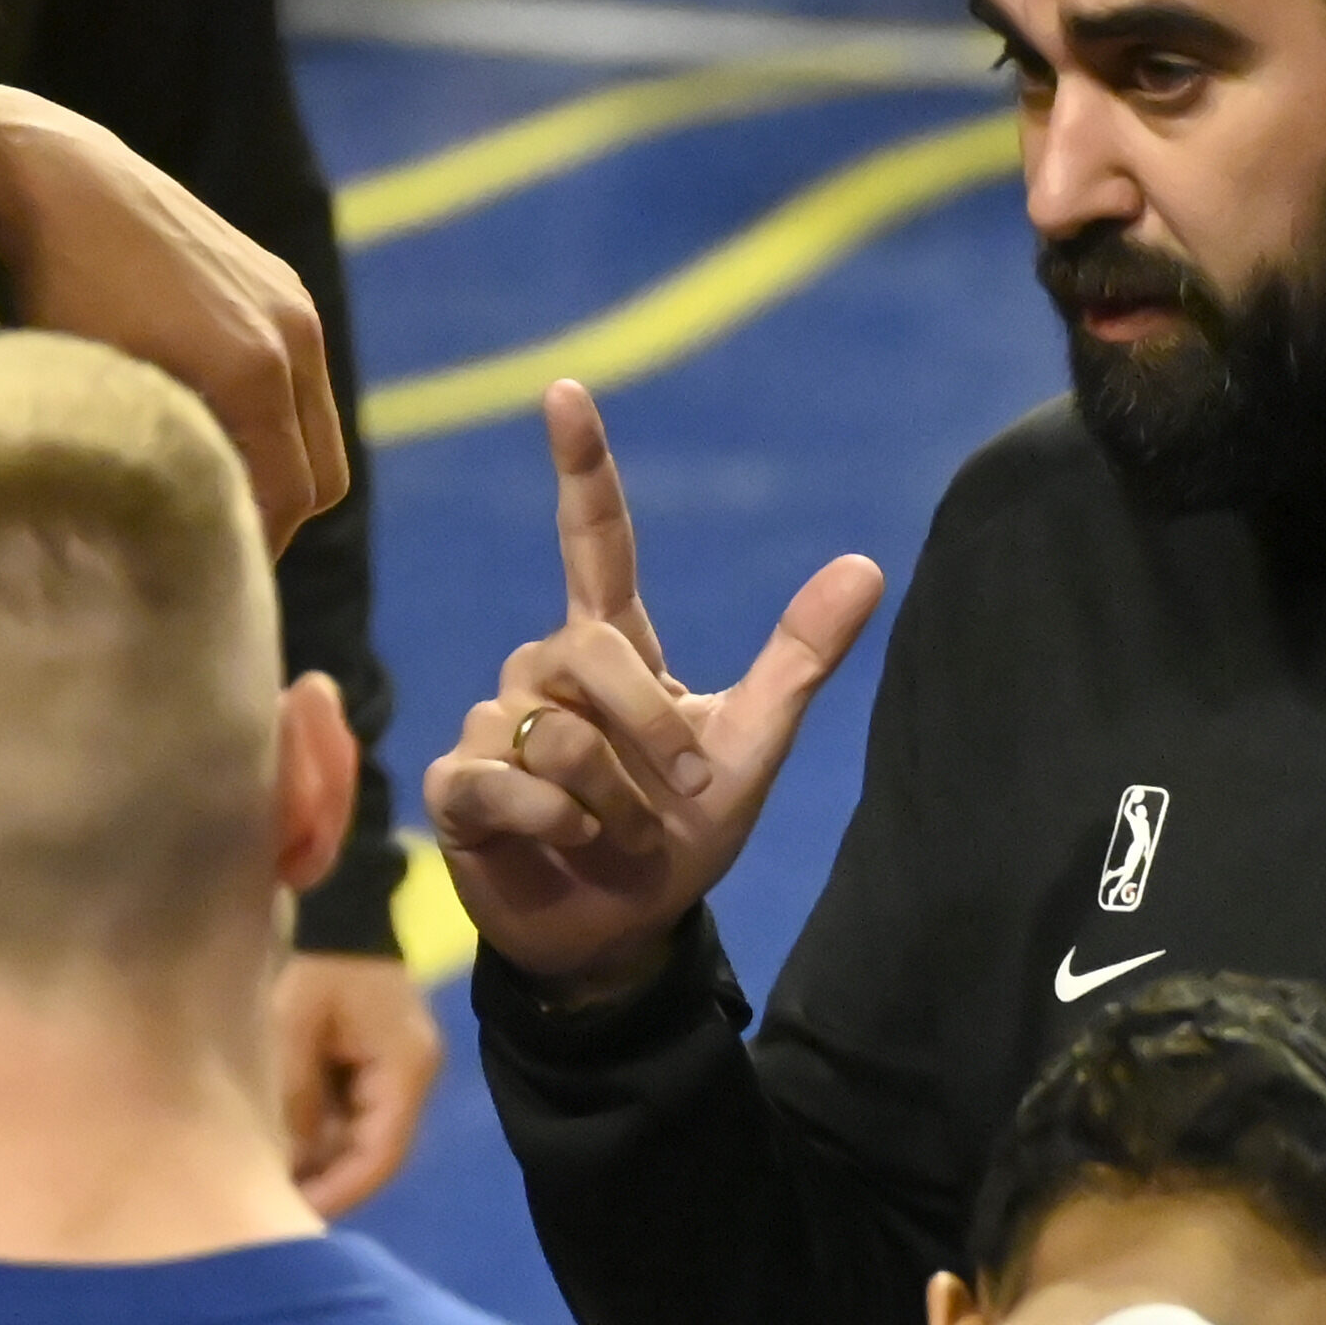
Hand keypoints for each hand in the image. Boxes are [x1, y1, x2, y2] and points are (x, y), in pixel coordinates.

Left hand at [0, 81, 348, 552]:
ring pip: (314, 428)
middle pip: (319, 477)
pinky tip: (204, 413)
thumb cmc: (51, 298)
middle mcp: (291, 338)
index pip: (284, 501)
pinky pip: (298, 375)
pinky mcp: (278, 282)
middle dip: (272, 518)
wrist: (58, 179)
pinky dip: (269, 414)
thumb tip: (168, 552)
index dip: (250, 551)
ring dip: (275, 464)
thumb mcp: (95, 398)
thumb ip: (152, 472)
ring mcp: (291, 305)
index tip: (208, 579)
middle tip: (210, 545)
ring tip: (206, 482)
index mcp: (254, 374)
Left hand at [268, 951, 441, 1219]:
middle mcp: (413, 1077)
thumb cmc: (315, 962)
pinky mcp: (377, 1064)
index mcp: (406, 1069)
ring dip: (321, 1162)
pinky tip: (282, 1148)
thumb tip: (287, 1166)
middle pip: (374, 1154)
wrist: (334, 911)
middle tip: (272, 1210)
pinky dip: (320, 1136)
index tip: (293, 1217)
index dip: (340, 1193)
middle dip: (325, 1183)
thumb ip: (294, 1098)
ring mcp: (398, 1071)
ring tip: (269, 1184)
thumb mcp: (294, 1027)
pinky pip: (352, 1116)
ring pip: (361, 1139)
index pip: (382, 1156)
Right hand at [425, 384, 884, 998]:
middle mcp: (546, 671)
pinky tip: (563, 841)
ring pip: (553, 728)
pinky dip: (551, 820)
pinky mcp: (459, 786)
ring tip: (618, 835)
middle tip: (676, 799)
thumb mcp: (751, 748)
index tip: (566, 390)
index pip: (594, 541)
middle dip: (647, 728)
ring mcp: (496, 726)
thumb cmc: (681, 835)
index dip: (582, 468)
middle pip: (587, 648)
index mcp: (614, 648)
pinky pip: (501, 778)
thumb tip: (866, 564)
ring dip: (609, 797)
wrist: (622, 933)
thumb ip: (798, 660)